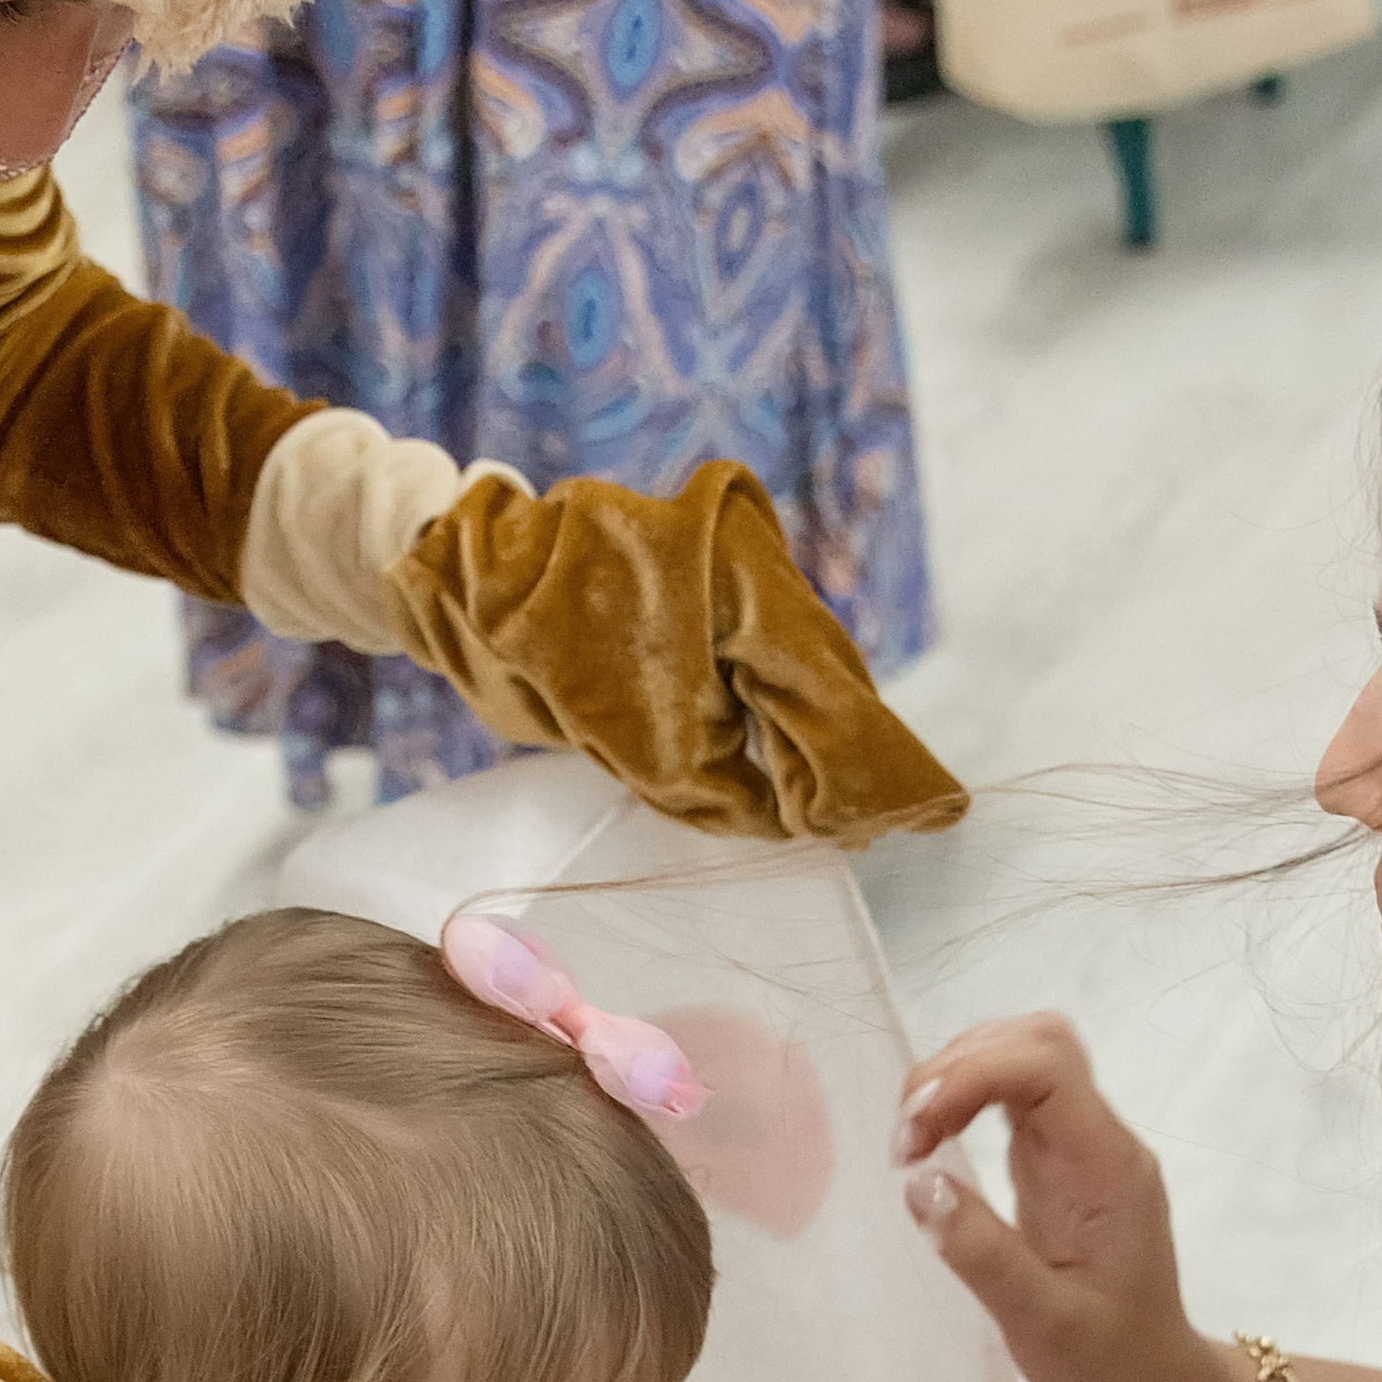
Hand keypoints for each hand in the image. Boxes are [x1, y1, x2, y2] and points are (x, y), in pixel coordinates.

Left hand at [384, 459, 967, 851]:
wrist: (464, 571)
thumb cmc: (535, 653)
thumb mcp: (634, 741)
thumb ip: (728, 783)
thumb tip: (807, 821)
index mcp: (739, 584)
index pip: (836, 692)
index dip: (872, 769)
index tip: (918, 820)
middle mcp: (752, 556)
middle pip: (830, 674)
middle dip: (847, 756)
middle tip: (870, 826)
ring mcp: (737, 554)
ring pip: (802, 661)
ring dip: (812, 731)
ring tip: (824, 802)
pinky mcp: (718, 563)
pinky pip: (768, 642)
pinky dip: (774, 698)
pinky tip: (777, 748)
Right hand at [895, 1011, 1251, 1381]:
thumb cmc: (1109, 1368)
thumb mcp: (1042, 1324)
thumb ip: (981, 1252)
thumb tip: (918, 1183)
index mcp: (1106, 1168)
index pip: (1044, 1066)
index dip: (969, 1075)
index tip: (912, 1140)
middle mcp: (1100, 1143)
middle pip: (1035, 1042)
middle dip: (957, 1067)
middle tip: (906, 1139)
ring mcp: (1082, 1150)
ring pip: (1023, 1060)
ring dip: (957, 1079)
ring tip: (911, 1143)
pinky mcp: (1062, 1165)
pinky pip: (1015, 1099)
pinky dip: (965, 1103)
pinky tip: (933, 1147)